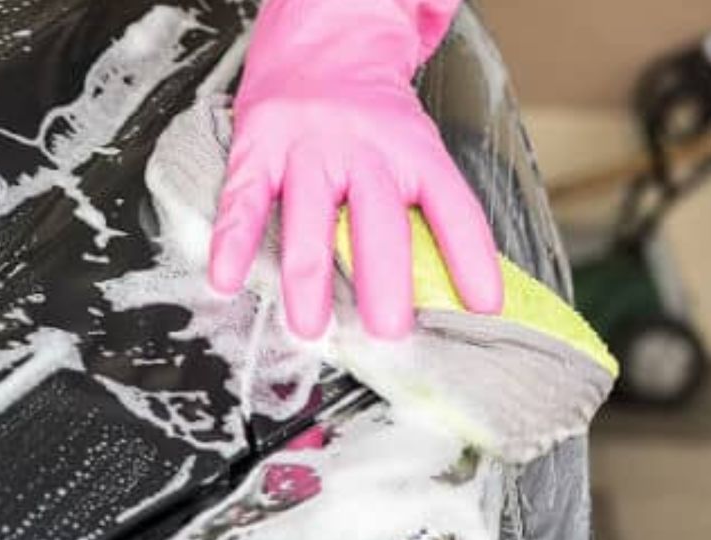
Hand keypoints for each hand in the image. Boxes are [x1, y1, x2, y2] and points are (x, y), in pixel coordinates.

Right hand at [208, 0, 502, 338]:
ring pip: (309, 220)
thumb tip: (466, 288)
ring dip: (308, 279)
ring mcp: (308, 149)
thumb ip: (432, 209)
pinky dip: (233, 243)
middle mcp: (364, 149)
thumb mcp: (417, 145)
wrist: (323, 38)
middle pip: (379, 222)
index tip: (483, 306)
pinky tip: (227, 279)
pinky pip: (243, 201)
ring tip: (310, 326)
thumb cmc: (371, 112)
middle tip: (388, 330)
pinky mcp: (259, 148)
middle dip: (384, 281)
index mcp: (414, 150)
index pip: (453, 206)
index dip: (471, 258)